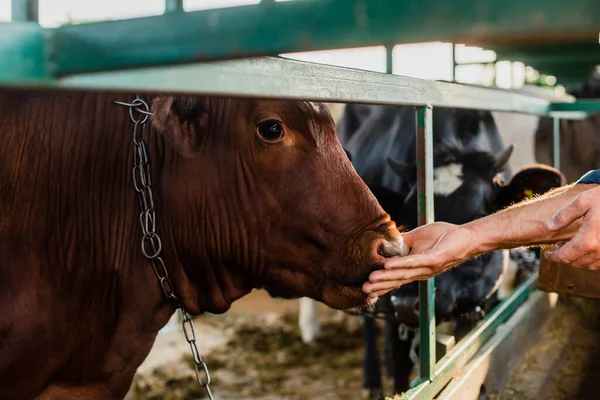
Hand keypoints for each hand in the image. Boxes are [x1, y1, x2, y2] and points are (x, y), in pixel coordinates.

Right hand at [362, 222, 476, 297]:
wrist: (466, 236)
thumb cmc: (444, 237)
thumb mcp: (417, 237)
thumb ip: (402, 242)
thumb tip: (387, 241)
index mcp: (415, 268)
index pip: (396, 278)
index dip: (382, 284)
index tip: (365, 288)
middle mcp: (420, 272)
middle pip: (397, 281)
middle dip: (380, 285)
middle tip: (364, 289)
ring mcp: (427, 267)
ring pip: (403, 274)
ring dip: (386, 277)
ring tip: (371, 279)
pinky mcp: (434, 259)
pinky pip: (415, 262)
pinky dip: (402, 264)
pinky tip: (388, 266)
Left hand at [544, 185, 599, 268]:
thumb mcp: (583, 201)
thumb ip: (564, 215)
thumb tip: (549, 226)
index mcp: (588, 241)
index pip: (565, 256)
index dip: (553, 256)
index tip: (547, 253)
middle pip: (576, 263)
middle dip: (564, 256)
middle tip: (558, 246)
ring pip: (590, 265)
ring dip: (578, 258)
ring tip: (573, 246)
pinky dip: (592, 258)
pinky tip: (589, 246)